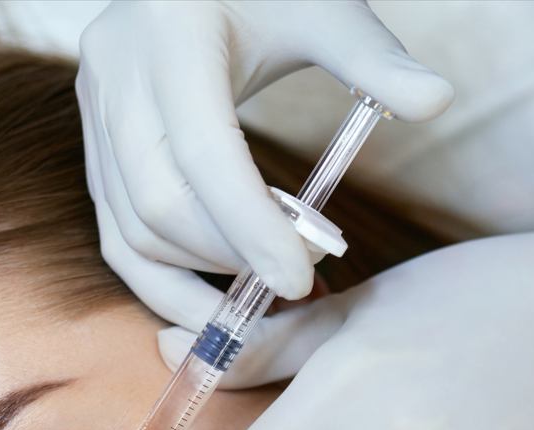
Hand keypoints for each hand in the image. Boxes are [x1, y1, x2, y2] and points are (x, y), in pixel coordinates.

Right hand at [77, 0, 452, 329]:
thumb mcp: (323, 9)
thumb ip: (375, 58)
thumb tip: (438, 99)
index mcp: (170, 33)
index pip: (205, 152)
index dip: (250, 227)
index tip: (299, 279)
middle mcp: (115, 72)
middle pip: (160, 202)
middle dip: (229, 257)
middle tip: (296, 279)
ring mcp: (95, 111)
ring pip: (130, 230)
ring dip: (198, 278)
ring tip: (266, 289)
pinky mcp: (95, 144)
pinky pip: (118, 233)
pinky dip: (165, 279)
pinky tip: (222, 297)